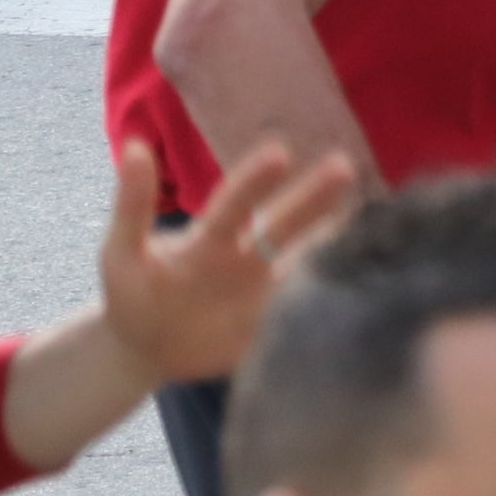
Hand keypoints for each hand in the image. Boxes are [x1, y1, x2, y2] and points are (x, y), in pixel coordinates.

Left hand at [93, 136, 358, 388]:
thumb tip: (135, 146)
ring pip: (304, 266)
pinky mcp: (270, 331)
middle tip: (345, 165)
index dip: (255, 181)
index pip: (236, 204)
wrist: (143, 349)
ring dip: (333, 248)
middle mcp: (247, 258)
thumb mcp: (121, 250)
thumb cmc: (132, 292)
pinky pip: (303, 316)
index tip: (280, 152)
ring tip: (374, 228)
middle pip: (284, 226)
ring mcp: (262, 295)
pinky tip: (364, 293)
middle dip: (313, 198)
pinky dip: (331, 305)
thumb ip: (132, 205)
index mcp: (211, 237)